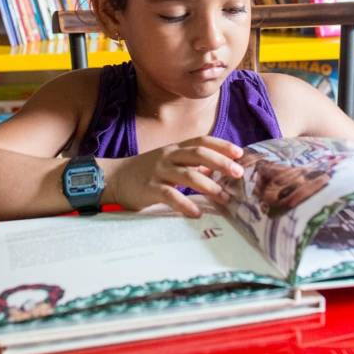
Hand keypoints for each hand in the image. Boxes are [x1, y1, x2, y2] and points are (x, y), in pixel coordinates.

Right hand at [108, 136, 245, 217]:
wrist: (113, 178)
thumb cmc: (146, 172)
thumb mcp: (170, 163)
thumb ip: (192, 165)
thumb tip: (217, 169)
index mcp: (175, 149)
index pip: (202, 141)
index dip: (221, 145)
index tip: (240, 152)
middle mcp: (168, 157)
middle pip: (198, 154)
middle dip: (220, 162)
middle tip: (238, 173)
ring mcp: (158, 172)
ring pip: (187, 175)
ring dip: (208, 185)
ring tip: (224, 197)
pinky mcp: (149, 188)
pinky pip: (170, 195)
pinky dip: (185, 204)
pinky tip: (197, 212)